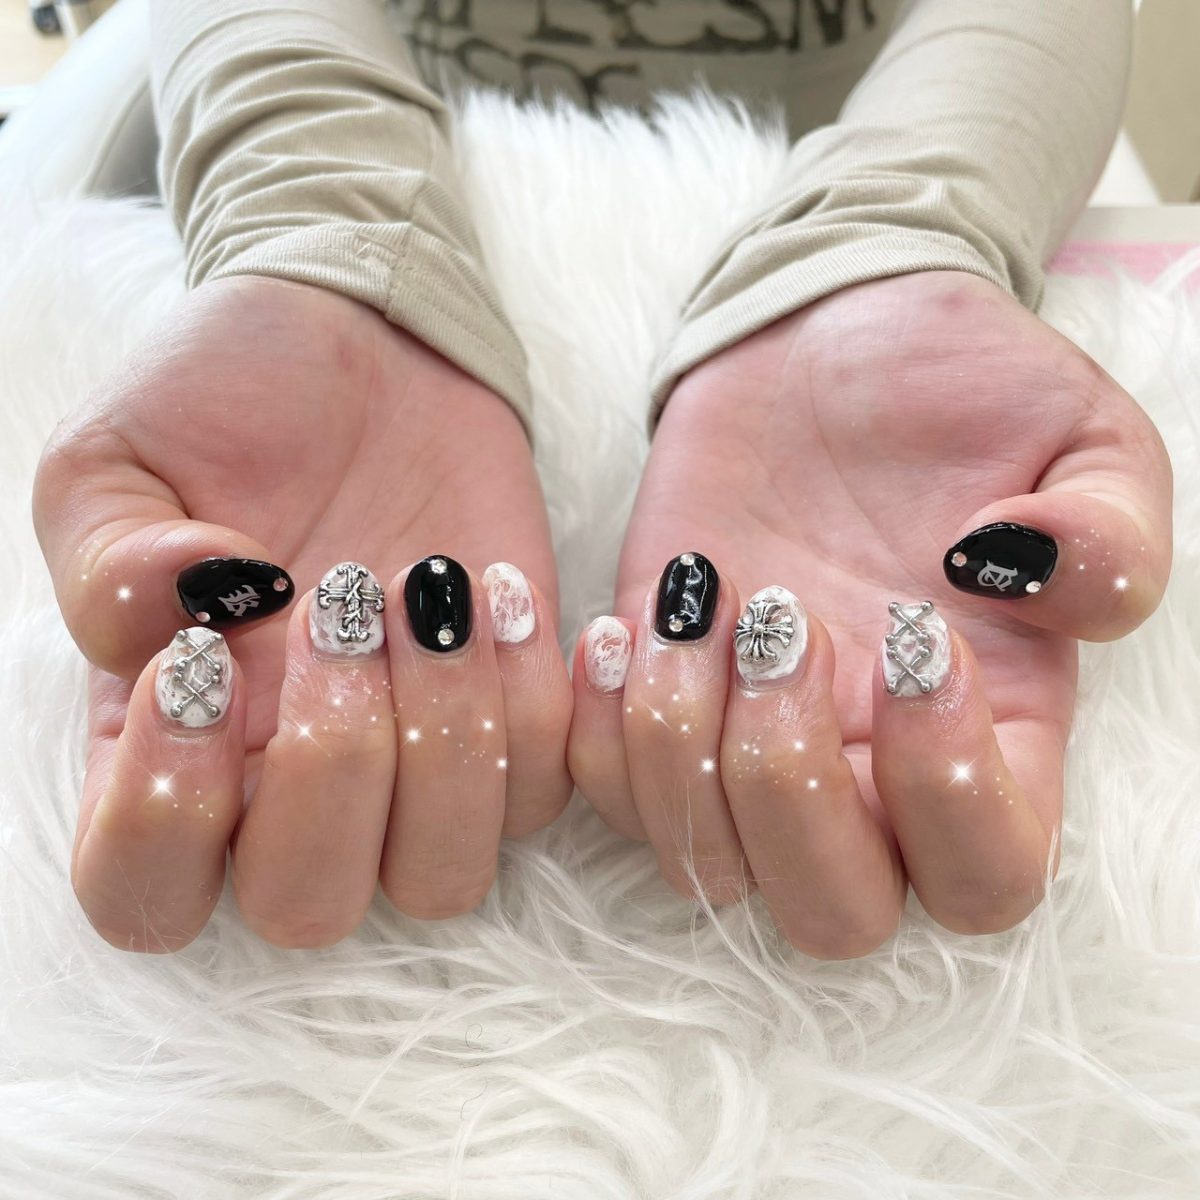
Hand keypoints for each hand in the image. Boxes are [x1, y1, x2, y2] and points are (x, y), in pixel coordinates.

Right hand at [35, 277, 571, 950]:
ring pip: (447, 871)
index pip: (143, 891)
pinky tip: (503, 587)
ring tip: (434, 582)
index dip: (167, 816)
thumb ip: (108, 563)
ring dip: (447, 731)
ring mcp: (412, 759)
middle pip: (311, 904)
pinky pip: (546, 783)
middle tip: (340, 604)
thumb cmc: (227, 401)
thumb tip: (187, 626)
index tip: (205, 660)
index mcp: (167, 740)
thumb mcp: (118, 458)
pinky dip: (538, 696)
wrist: (365, 348)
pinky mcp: (512, 712)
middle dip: (335, 764)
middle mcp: (288, 779)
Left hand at [567, 271, 1171, 955]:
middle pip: (829, 912)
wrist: (827, 337)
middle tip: (787, 623)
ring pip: (699, 862)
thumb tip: (1017, 579)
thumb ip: (1107, 539)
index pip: (984, 881)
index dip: (949, 796)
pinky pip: (602, 786)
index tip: (915, 635)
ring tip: (699, 597)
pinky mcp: (658, 691)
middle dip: (788, 784)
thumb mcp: (1084, 439)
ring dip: (681, 737)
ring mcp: (750, 740)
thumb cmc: (962, 392)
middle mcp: (868, 768)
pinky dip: (598, 726)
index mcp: (993, 732)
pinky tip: (628, 622)